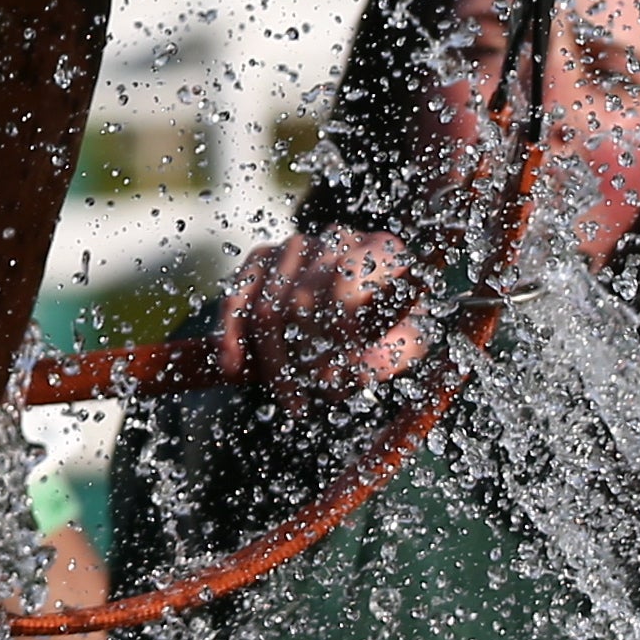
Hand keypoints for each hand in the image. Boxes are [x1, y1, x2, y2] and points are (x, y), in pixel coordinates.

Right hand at [217, 229, 433, 395]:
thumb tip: (359, 368)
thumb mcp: (409, 340)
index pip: (344, 280)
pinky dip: (231, 335)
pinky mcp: (264, 256)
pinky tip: (233, 368)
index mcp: (380, 250)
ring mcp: (296, 245)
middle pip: (300, 302)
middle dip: (303, 360)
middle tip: (315, 398)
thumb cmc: (395, 323)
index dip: (336, 331)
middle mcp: (336, 239)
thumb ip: (392, 354)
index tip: (340, 374)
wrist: (372, 302)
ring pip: (266, 307)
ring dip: (274, 363)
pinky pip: (236, 296)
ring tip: (291, 400)